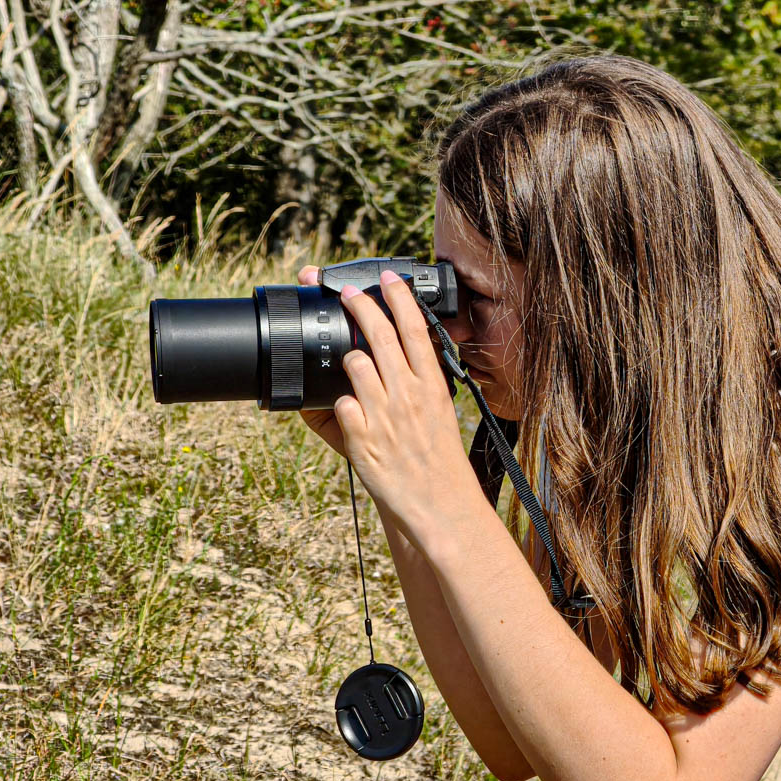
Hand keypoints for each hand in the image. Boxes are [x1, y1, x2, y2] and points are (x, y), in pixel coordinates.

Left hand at [298, 264, 486, 548]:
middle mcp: (408, 395)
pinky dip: (341, 407)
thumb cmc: (438, 460)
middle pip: (378, 334)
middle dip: (358, 304)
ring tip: (353, 373)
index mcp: (432, 386)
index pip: (415, 328)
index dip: (398, 296)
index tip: (387, 276)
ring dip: (349, 363)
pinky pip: (339, 404)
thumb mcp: (441, 412)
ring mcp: (383, 414)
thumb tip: (411, 350)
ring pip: (353, 364)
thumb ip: (422, 381)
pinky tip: (352, 419)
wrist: (438, 504)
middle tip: (346, 292)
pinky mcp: (360, 437)